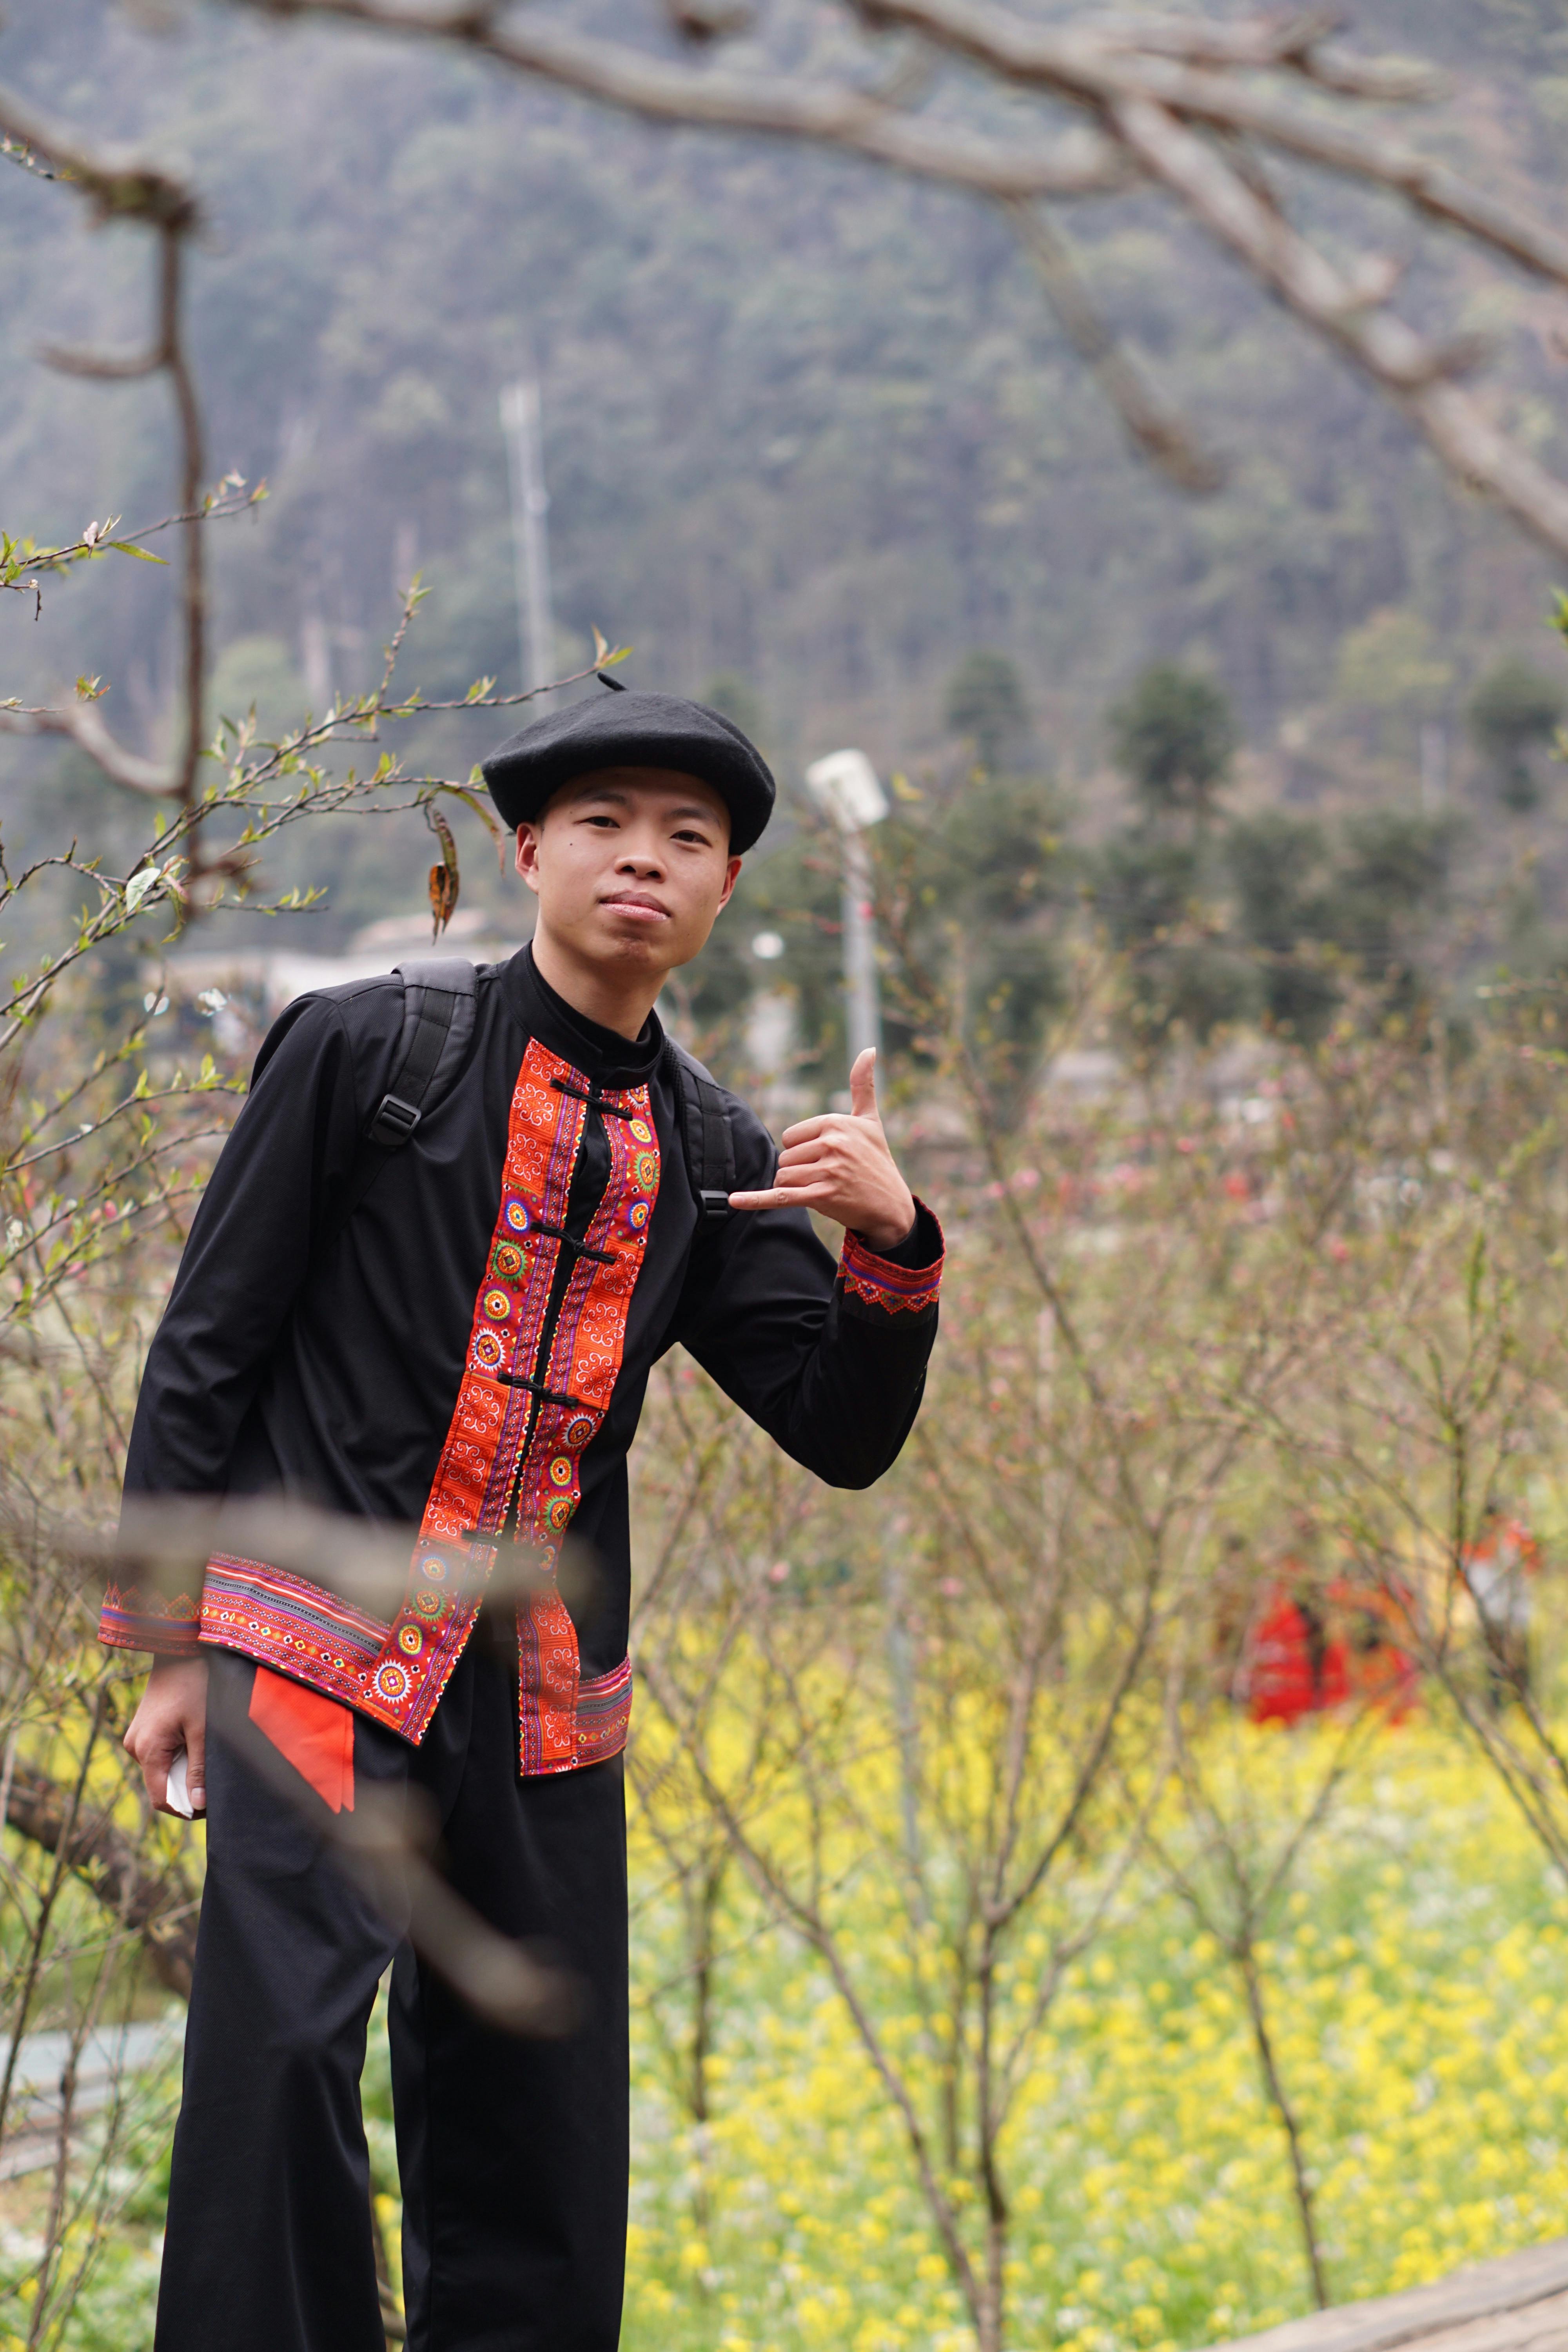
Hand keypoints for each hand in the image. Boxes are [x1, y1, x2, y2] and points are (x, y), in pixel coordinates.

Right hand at [124, 1655, 208, 1817]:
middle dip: (187, 1790)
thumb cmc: (196, 1686)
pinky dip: (177, 1757)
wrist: (180, 1649)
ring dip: (183, 1772)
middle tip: (215, 1784)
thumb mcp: (203, 1729)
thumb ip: (199, 1769)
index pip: (161, 1798)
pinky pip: (158, 1754)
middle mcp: (134, 1746)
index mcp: (147, 1749)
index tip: (210, 1808)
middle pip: (160, 1785)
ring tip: (207, 1759)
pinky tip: (195, 1745)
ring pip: (160, 1770)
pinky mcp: (142, 1729)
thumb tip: (198, 1805)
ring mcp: (135, 1737)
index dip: (186, 1809)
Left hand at [730, 1048, 916, 1251]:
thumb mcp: (870, 1121)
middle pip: (785, 1157)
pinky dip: (756, 1199)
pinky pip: (781, 1195)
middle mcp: (832, 1143)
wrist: (891, 1206)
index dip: (803, 1151)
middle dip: (800, 1171)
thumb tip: (869, 1049)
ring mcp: (827, 1170)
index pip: (790, 1137)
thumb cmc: (877, 1161)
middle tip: (828, 1177)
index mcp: (836, 1123)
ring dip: (796, 1187)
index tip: (827, 1158)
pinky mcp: (822, 1196)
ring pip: (783, 1176)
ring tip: (824, 1189)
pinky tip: (735, 1200)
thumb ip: (863, 1085)